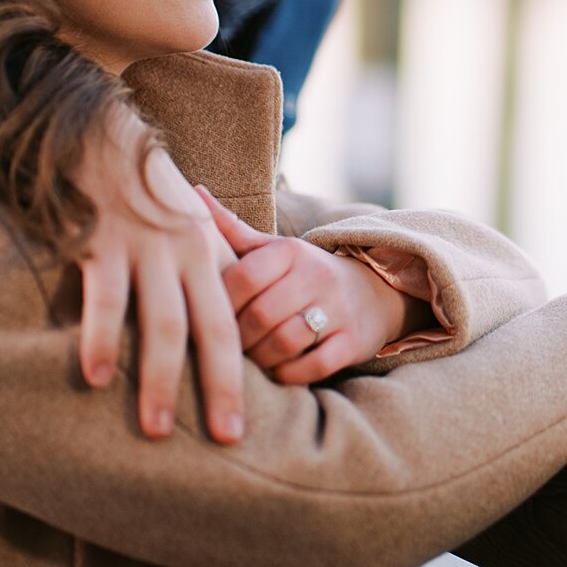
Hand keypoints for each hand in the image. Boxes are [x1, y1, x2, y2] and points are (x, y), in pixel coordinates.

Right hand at [73, 101, 246, 444]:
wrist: (103, 130)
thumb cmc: (143, 187)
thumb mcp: (185, 225)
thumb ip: (202, 269)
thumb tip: (216, 325)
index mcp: (207, 253)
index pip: (233, 320)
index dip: (243, 369)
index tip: (250, 415)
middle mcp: (185, 254)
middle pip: (210, 330)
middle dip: (219, 387)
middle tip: (227, 439)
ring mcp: (145, 249)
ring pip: (159, 323)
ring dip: (158, 378)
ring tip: (156, 431)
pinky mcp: (103, 241)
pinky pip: (104, 298)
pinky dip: (102, 339)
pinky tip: (96, 378)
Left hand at [217, 211, 421, 384]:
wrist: (373, 292)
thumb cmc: (304, 273)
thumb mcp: (273, 249)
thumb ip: (232, 229)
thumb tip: (193, 193)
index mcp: (292, 251)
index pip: (244, 276)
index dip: (220, 303)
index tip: (210, 316)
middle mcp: (318, 276)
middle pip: (261, 315)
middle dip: (237, 338)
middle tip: (226, 346)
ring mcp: (339, 310)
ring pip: (285, 343)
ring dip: (260, 359)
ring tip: (250, 359)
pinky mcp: (353, 342)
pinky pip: (312, 366)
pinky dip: (288, 373)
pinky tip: (278, 369)